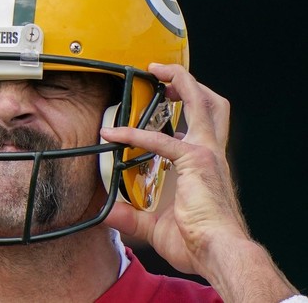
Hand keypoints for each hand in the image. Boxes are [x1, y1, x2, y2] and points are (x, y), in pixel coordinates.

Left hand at [102, 64, 300, 301]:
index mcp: (205, 163)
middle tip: (162, 73)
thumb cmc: (197, 242)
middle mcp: (211, 152)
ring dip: (180, 82)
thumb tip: (106, 213)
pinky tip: (113, 133)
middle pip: (211, 103)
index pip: (199, 124)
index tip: (154, 108)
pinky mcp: (195, 161)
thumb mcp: (156, 226)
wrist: (218, 254)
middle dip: (189, 81)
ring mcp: (206, 153)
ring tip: (156, 71)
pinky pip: (160, 139)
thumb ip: (130, 217)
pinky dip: (134, 133)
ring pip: (201, 103)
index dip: (179, 110)